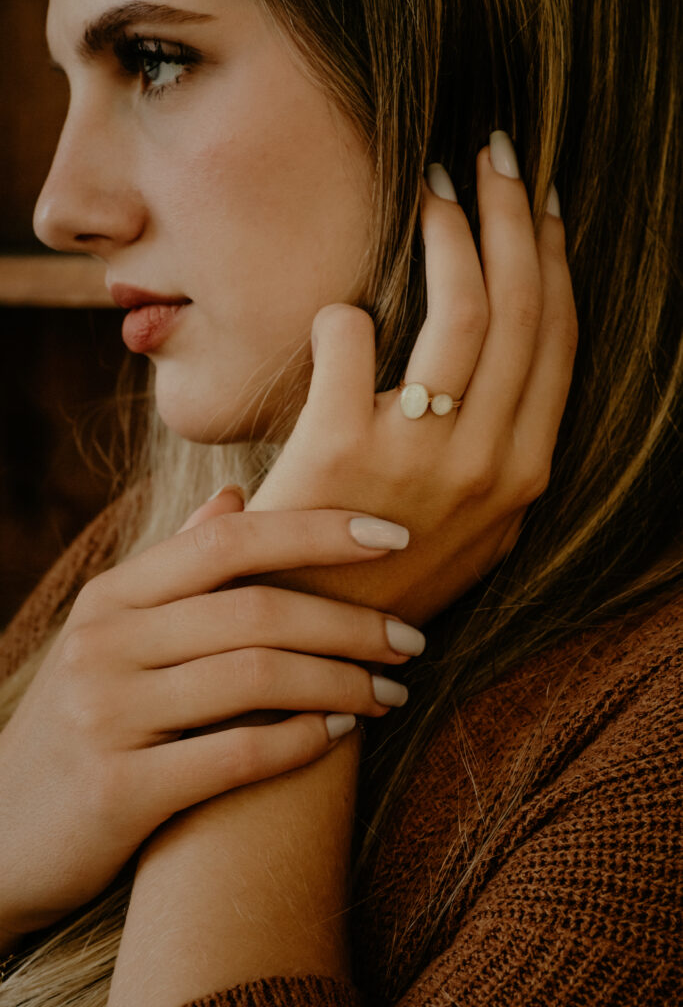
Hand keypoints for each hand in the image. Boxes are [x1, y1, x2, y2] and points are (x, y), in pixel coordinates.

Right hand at [0, 498, 420, 939]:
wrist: (1, 833)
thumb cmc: (83, 722)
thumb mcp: (115, 634)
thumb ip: (177, 565)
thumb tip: (235, 494)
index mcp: (114, 596)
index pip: (231, 540)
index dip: (319, 531)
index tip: (395, 536)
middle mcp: (106, 642)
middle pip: (257, 609)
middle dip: (351, 622)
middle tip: (412, 640)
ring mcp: (106, 714)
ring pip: (256, 677)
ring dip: (342, 682)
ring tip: (391, 692)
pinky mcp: (117, 790)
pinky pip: (235, 754)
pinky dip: (300, 741)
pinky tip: (340, 735)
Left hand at [249, 143, 577, 624]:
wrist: (319, 642)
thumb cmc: (389, 573)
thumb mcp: (475, 527)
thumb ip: (498, 451)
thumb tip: (497, 362)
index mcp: (527, 472)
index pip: (558, 339)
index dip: (553, 258)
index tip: (541, 202)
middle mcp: (490, 461)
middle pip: (521, 305)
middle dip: (511, 214)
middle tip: (492, 156)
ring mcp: (420, 456)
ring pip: (462, 309)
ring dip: (450, 230)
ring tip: (432, 186)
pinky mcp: (342, 448)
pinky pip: (353, 335)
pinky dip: (344, 313)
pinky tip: (339, 312)